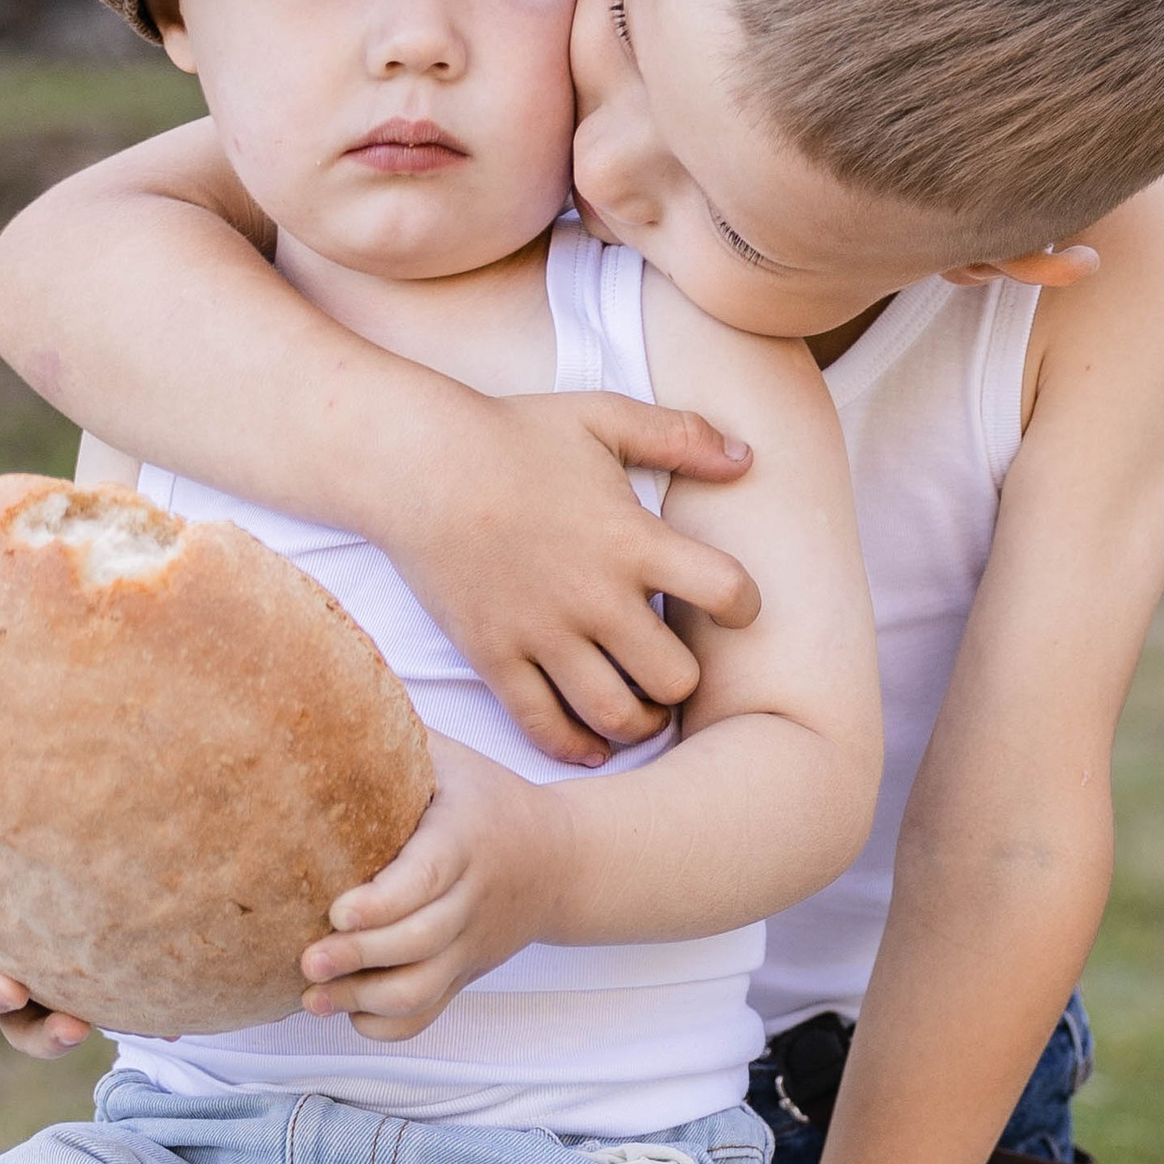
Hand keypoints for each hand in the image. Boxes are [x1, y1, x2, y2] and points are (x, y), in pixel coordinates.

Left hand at [299, 737, 559, 1040]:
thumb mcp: (451, 759)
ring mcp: (470, 945)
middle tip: (307, 959)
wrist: (561, 861)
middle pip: (420, 943)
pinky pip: (428, 1017)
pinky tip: (347, 1011)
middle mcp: (471, 899)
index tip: (337, 910)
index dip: (383, 902)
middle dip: (360, 958)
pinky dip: (386, 1026)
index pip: (427, 878)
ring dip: (363, 999)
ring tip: (312, 995)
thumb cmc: (484, 799)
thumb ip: (395, 737)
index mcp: (465, 840)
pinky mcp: (465, 975)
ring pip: (421, 990)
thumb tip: (319, 690)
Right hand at [387, 390, 758, 769]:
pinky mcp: (494, 657)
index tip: (735, 607)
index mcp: (631, 540)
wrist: (417, 464)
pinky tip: (592, 743)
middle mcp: (593, 597)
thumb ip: (680, 435)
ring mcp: (542, 634)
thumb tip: (746, 455)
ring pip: (614, 715)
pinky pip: (543, 726)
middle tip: (675, 670)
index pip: (724, 591)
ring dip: (640, 722)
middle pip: (675, 678)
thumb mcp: (603, 417)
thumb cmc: (513, 434)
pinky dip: (575, 746)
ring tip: (642, 710)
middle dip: (685, 681)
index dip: (744, 606)